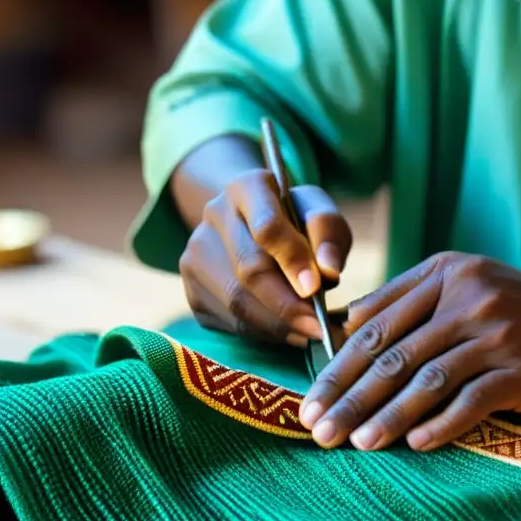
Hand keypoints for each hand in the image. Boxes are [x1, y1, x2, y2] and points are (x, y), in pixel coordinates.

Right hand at [179, 169, 351, 346]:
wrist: (252, 228)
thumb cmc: (297, 222)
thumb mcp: (320, 215)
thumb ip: (328, 235)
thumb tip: (328, 272)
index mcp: (247, 187)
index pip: (266, 226)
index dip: (293, 260)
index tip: (316, 289)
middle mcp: (213, 216)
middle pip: (249, 270)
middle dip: (288, 305)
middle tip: (320, 327)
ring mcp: (195, 254)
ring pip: (236, 302)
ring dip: (278, 325)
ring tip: (309, 332)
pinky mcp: (192, 290)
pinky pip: (229, 321)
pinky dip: (263, 333)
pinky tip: (287, 331)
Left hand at [298, 252, 520, 450]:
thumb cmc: (514, 304)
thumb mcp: (461, 279)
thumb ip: (404, 295)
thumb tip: (345, 326)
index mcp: (444, 274)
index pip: (377, 327)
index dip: (339, 368)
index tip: (311, 400)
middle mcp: (467, 301)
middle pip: (394, 356)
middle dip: (351, 398)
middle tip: (319, 431)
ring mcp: (495, 336)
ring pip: (426, 381)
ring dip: (387, 417)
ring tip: (355, 444)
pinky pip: (471, 402)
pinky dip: (440, 425)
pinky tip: (413, 445)